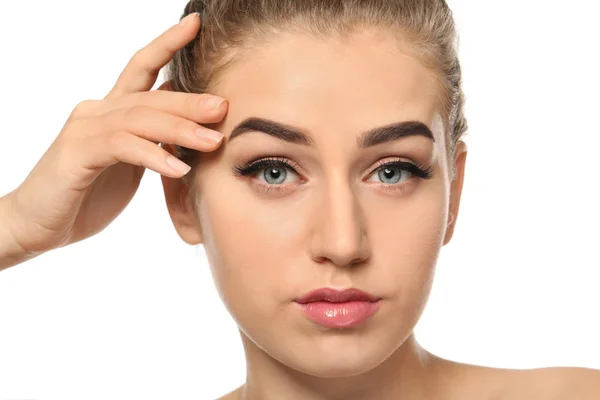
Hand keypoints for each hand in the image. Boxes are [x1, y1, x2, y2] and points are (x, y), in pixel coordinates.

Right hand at [4, 12, 225, 256]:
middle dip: (190, 101)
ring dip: (180, 129)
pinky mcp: (76, 153)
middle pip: (150, 97)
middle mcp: (97, 111)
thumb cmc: (87, 195)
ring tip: (213, 140)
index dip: (168, 43)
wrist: (39, 225)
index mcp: (112, 110)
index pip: (142, 68)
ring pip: (140, 119)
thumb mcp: (129, 165)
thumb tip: (189, 126)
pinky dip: (153, 156)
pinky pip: (122, 147)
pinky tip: (180, 168)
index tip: (196, 24)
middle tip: (224, 106)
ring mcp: (84, 129)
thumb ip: (153, 141)